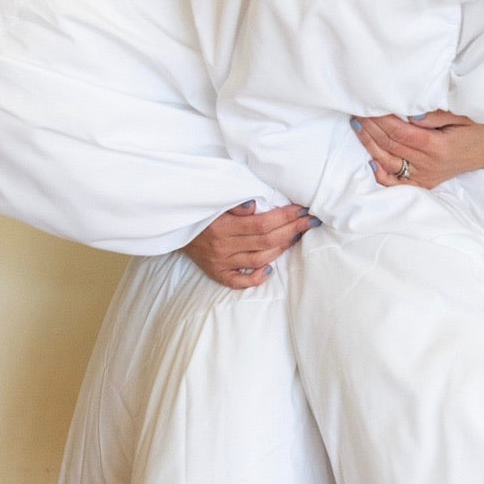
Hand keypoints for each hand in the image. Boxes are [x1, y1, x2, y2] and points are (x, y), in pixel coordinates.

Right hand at [182, 201, 321, 288]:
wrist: (174, 227)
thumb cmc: (201, 211)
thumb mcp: (215, 201)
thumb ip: (235, 203)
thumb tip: (256, 205)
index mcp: (223, 225)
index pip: (261, 223)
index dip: (285, 217)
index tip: (303, 210)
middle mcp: (223, 246)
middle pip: (265, 241)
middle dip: (292, 229)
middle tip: (310, 222)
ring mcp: (220, 262)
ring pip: (258, 260)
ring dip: (281, 248)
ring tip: (296, 237)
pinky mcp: (217, 274)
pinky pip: (239, 282)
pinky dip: (256, 278)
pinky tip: (270, 270)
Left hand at [350, 111, 483, 189]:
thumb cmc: (482, 126)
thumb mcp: (463, 114)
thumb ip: (434, 114)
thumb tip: (408, 113)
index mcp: (437, 147)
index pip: (399, 133)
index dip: (380, 119)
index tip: (367, 104)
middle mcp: (429, 166)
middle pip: (390, 146)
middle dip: (371, 127)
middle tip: (356, 110)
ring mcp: (427, 176)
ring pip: (389, 163)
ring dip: (370, 145)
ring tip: (358, 126)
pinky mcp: (428, 182)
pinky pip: (400, 183)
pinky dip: (383, 174)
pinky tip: (371, 161)